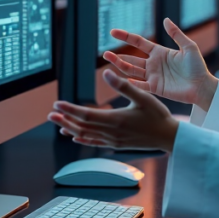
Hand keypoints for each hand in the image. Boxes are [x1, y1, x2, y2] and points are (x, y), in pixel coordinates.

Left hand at [49, 70, 179, 151]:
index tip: (57, 103)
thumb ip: (123, 85)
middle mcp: (111, 132)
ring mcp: (113, 140)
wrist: (168, 137)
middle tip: (50, 114)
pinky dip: (83, 139)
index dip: (70, 109)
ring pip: (86, 135)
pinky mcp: (116, 144)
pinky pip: (94, 143)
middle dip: (65, 120)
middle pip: (81, 126)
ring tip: (58, 122)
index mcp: (115, 120)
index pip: (86, 115)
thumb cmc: (158, 115)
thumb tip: (106, 73)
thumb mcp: (143, 97)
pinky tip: (75, 137)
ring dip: (70, 128)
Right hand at [103, 18, 217, 111]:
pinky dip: (132, 83)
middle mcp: (153, 64)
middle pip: (131, 59)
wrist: (202, 86)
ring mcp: (153, 76)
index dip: (126, 37)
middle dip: (117, 56)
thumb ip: (176, 34)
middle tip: (105, 53)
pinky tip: (123, 79)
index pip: (139, 43)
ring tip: (108, 62)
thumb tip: (165, 19)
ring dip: (120, 66)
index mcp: (159, 52)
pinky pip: (140, 85)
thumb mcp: (189, 47)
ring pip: (132, 71)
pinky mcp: (156, 88)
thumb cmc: (198, 67)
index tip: (113, 32)